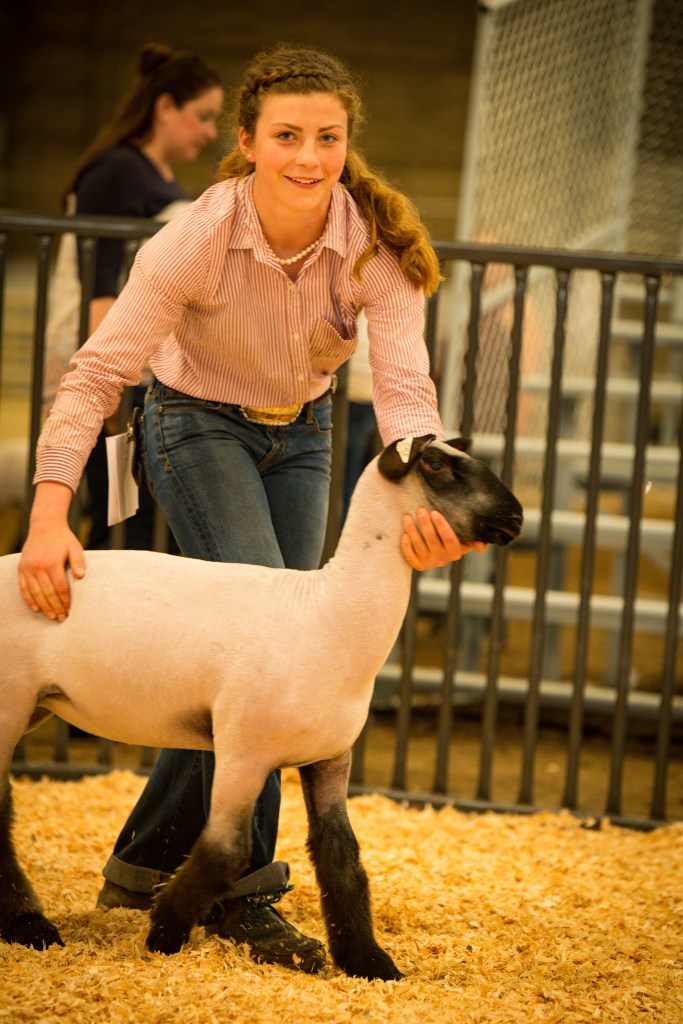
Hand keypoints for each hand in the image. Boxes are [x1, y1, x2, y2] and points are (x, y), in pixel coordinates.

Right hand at [18, 483, 85, 620]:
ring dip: (43, 607)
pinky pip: (23, 588)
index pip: (60, 587)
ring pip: (35, 593)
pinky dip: (29, 600)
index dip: (65, 601)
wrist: (44, 525)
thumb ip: (79, 561)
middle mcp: (38, 566)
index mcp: (52, 562)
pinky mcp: (21, 568)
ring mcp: (28, 568)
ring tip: (52, 617)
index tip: (70, 610)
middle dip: (55, 608)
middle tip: (62, 619)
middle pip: (47, 593)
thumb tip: (81, 576)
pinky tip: (36, 609)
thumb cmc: (63, 538)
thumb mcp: (75, 546)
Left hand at [400, 507, 486, 571]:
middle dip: (426, 524)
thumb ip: (475, 540)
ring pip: (419, 546)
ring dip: (412, 531)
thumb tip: (481, 547)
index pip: (450, 539)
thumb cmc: (455, 539)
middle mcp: (442, 559)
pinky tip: (404, 534)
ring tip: (407, 516)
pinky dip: (406, 547)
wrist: (440, 552)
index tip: (435, 513)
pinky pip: (410, 557)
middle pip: (432, 541)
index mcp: (456, 552)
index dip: (442, 527)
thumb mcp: (466, 539)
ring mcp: (429, 563)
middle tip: (421, 510)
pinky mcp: (418, 565)